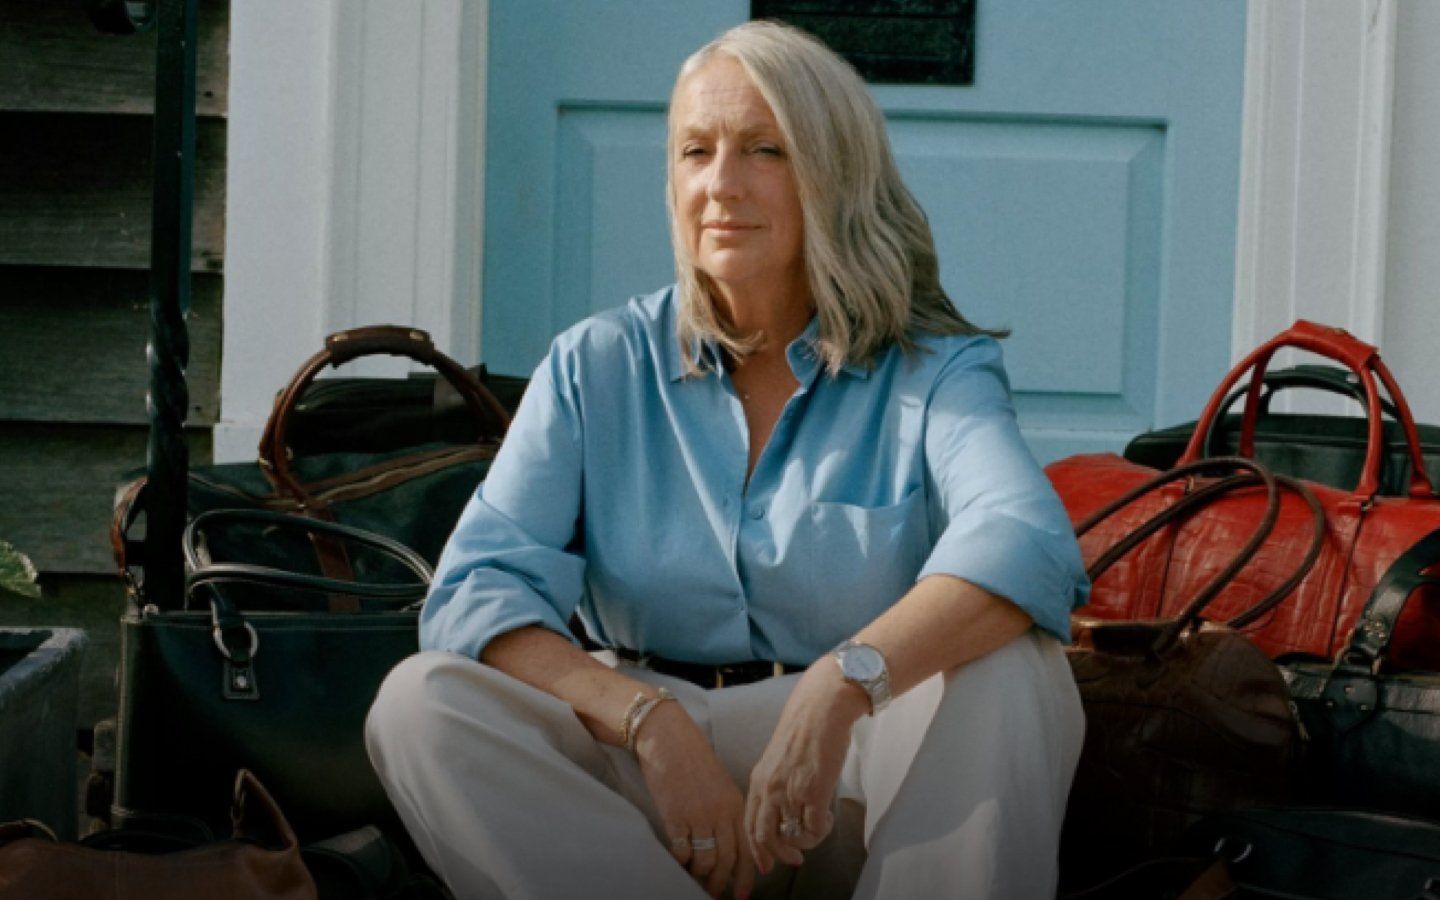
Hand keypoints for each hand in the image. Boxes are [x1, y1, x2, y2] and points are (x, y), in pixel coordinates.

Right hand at [634, 701, 755, 899]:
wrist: (668, 739)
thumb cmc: (694, 761)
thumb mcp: (721, 785)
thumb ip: (729, 812)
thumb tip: (732, 843)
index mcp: (736, 804)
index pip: (749, 847)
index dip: (748, 875)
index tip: (743, 894)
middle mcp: (721, 812)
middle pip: (729, 859)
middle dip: (723, 882)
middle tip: (715, 894)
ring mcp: (698, 815)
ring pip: (706, 859)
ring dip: (702, 875)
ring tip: (696, 879)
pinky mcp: (675, 816)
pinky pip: (683, 851)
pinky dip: (682, 861)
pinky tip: (680, 860)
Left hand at [744, 662, 868, 873]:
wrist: (822, 709)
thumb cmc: (804, 730)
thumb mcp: (778, 759)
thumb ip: (775, 784)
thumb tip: (784, 812)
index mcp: (758, 780)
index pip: (749, 824)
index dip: (756, 850)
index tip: (766, 864)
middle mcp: (770, 788)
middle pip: (764, 837)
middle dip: (778, 855)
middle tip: (794, 859)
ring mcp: (791, 790)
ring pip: (791, 836)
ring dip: (805, 843)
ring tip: (815, 833)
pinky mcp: (814, 791)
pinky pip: (814, 828)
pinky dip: (821, 832)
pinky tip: (827, 818)